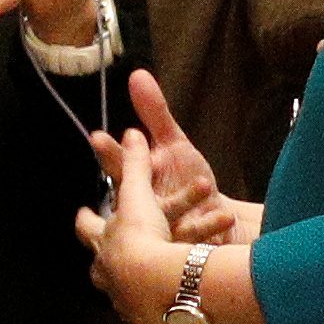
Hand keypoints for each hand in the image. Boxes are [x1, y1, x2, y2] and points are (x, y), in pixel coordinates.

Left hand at [75, 128, 191, 323]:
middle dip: (110, 255)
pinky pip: (153, 310)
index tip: (83, 213)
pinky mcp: (150, 317)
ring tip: (154, 275)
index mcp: (102, 243)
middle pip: (102, 264)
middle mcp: (108, 274)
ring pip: (127, 289)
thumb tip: (132, 131)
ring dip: (142, 279)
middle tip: (119, 249)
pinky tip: (170, 301)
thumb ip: (135, 164)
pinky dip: (160, 302)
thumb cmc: (143, 237)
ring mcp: (127, 299)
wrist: (161, 284)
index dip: (87, 217)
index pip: (87, 226)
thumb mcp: (138, 195)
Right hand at [113, 71, 242, 242]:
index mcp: (136, 180)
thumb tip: (137, 75)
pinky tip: (224, 214)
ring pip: (163, 215)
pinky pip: (192, 235)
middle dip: (129, 177)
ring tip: (202, 185)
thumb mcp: (174, 145)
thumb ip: (155, 115)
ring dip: (183, 200)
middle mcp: (141, 207)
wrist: (215, 223)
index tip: (99, 138)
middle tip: (128, 168)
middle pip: (129, 193)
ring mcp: (158, 230)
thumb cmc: (189, 183)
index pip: (118, 163)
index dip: (109, 152)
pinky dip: (209, 225)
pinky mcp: (180, 248)